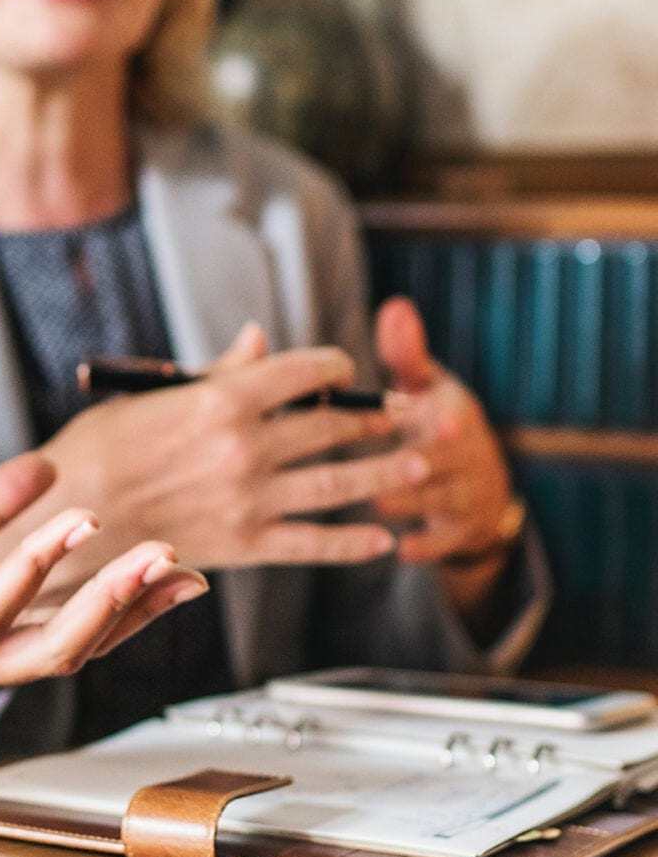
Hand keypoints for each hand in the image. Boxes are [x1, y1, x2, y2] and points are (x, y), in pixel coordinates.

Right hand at [12, 325, 424, 591]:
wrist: (63, 520)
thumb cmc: (92, 451)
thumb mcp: (147, 397)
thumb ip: (214, 372)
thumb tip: (258, 340)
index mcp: (222, 398)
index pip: (305, 371)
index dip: (335, 366)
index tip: (345, 371)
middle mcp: (247, 446)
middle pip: (332, 424)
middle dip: (373, 416)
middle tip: (403, 414)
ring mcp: (251, 498)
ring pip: (339, 482)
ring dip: (385, 472)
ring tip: (417, 465)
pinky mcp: (245, 545)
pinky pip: (313, 543)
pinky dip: (352, 543)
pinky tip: (381, 541)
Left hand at [370, 297, 517, 567]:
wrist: (482, 486)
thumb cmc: (438, 424)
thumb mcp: (431, 387)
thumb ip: (407, 354)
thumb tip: (394, 306)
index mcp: (453, 415)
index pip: (442, 413)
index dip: (423, 413)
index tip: (406, 411)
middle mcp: (464, 454)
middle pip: (438, 457)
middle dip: (411, 458)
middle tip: (374, 458)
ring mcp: (464, 494)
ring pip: (435, 498)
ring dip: (407, 500)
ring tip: (374, 500)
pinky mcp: (461, 530)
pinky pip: (445, 540)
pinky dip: (427, 545)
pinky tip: (402, 550)